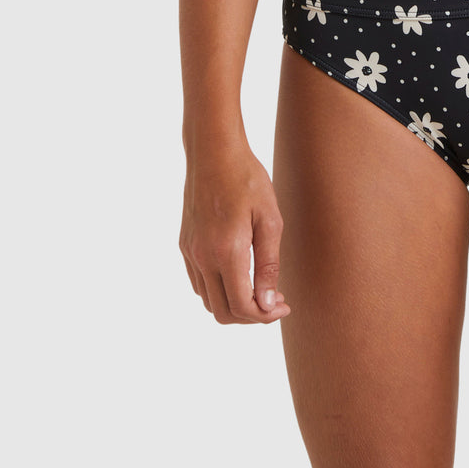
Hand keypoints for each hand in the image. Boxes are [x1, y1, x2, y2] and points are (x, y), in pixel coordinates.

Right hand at [179, 144, 291, 324]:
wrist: (214, 151)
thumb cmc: (247, 179)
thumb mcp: (270, 218)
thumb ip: (268, 264)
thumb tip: (266, 303)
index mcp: (226, 251)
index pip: (242, 306)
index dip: (265, 315)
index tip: (284, 305)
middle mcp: (202, 257)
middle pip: (222, 312)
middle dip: (250, 316)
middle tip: (274, 300)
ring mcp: (190, 252)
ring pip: (208, 301)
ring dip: (233, 305)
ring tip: (259, 288)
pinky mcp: (185, 244)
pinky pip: (198, 283)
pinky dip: (218, 290)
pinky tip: (238, 274)